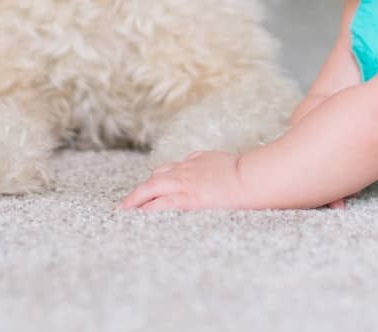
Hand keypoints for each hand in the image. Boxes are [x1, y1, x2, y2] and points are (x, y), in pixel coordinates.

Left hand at [118, 151, 252, 210]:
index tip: (147, 189)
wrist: (251, 178)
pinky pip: (160, 204)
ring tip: (125, 211)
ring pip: (151, 189)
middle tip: (125, 204)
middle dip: (138, 192)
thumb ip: (205, 161)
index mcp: (194, 162)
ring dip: (136, 200)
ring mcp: (184, 183)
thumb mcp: (219, 160)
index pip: (168, 171)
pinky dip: (147, 209)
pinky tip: (139, 216)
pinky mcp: (186, 198)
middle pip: (154, 179)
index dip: (155, 181)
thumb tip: (197, 161)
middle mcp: (185, 171)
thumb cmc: (244, 172)